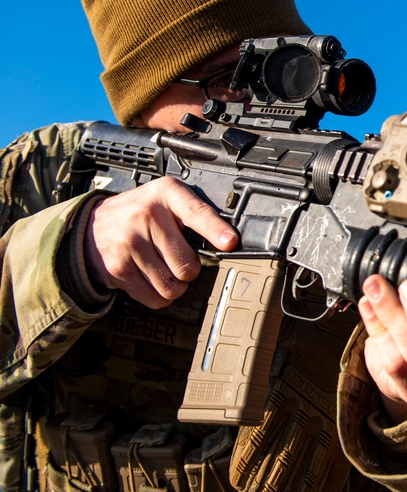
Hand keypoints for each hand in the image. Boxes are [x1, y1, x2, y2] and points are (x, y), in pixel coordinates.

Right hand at [84, 176, 237, 307]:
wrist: (91, 226)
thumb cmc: (140, 213)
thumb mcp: (166, 200)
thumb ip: (195, 214)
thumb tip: (228, 242)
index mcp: (166, 193)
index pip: (196, 213)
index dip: (215, 230)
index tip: (230, 242)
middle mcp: (147, 215)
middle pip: (187, 264)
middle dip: (189, 269)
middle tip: (177, 259)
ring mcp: (130, 242)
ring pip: (172, 286)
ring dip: (174, 286)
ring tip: (164, 269)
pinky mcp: (118, 267)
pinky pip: (154, 297)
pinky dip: (159, 296)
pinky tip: (152, 279)